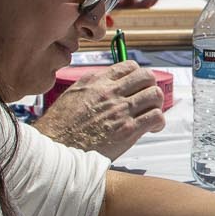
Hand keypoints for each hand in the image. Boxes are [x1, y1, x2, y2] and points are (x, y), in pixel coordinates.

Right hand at [39, 62, 168, 158]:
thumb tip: (105, 81)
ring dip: (156, 104)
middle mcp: (110, 93)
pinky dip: (158, 122)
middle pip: (147, 77)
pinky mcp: (128, 130)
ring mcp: (121, 111)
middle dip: (150, 86)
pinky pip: (155, 117)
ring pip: (155, 95)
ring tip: (150, 114)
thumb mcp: (71, 95)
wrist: (55, 149)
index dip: (137, 75)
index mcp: (97, 82)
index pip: (129, 66)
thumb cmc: (59, 127)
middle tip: (147, 99)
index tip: (137, 86)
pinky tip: (152, 128)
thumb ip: (90, 85)